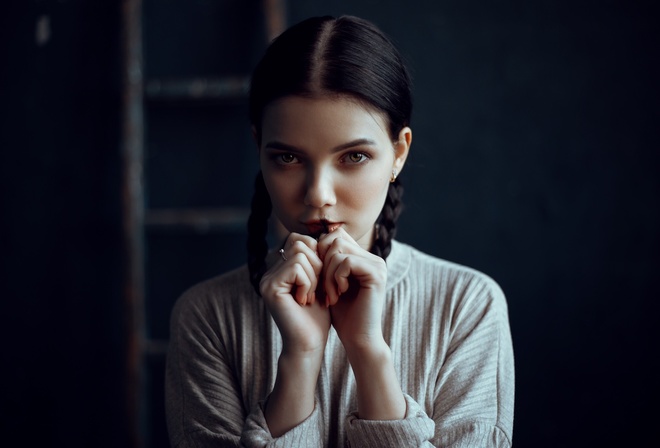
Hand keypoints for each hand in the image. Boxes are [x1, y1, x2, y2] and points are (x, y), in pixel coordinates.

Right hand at [260, 233, 330, 435]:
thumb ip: (316, 259)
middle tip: (319, 288)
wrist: (309, 344)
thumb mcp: (320, 281)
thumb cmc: (318, 316)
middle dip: (317, 264)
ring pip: (299, 253)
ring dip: (314, 275)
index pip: (299, 240)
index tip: (323, 279)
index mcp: (279, 269)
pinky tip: (306, 300)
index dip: (318, 255)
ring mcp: (267, 279)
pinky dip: (308, 282)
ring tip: (312, 296)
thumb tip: (326, 234)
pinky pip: (296, 267)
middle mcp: (269, 272)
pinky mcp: (270, 288)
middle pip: (299, 242)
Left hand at [317, 228, 387, 353]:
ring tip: (331, 294)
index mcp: (364, 259)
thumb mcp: (330, 283)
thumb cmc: (342, 315)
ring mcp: (377, 265)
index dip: (320, 254)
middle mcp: (373, 258)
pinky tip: (339, 294)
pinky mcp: (376, 274)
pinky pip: (346, 261)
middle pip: (335, 238)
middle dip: (323, 263)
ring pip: (339, 248)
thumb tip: (311, 240)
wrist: (358, 339)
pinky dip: (336, 278)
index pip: (335, 236)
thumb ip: (326, 262)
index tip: (318, 280)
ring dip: (328, 272)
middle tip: (323, 289)